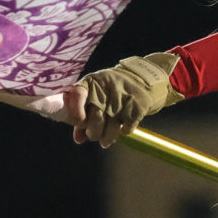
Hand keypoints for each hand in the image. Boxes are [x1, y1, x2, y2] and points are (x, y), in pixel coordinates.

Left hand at [66, 53, 182, 146]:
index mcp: (91, 83)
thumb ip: (82, 115)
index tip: (80, 122)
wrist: (141, 78)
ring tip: (106, 137)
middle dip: (92, 133)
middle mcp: (106, 90)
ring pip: (109, 131)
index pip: (78, 95)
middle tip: (94, 134)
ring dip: (106, 138)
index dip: (76, 112)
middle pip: (94, 121)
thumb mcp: (94, 94)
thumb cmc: (110, 90)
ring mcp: (122, 100)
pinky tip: (122, 124)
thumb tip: (79, 140)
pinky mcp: (137, 109)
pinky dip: (123, 130)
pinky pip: (125, 130)